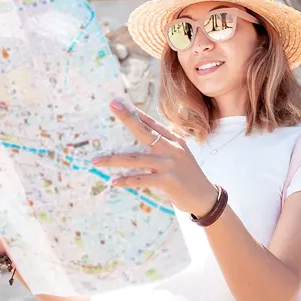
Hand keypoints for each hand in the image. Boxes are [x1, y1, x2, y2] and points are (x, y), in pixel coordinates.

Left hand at [93, 100, 217, 215]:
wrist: (205, 197)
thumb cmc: (188, 175)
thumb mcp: (180, 155)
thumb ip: (164, 145)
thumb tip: (145, 135)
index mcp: (174, 140)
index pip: (152, 123)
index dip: (136, 113)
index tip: (120, 103)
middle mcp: (172, 149)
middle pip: (144, 131)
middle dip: (127, 118)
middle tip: (112, 106)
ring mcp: (169, 164)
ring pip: (135, 159)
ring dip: (113, 160)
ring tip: (95, 161)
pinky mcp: (167, 181)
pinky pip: (141, 179)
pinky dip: (126, 181)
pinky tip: (113, 181)